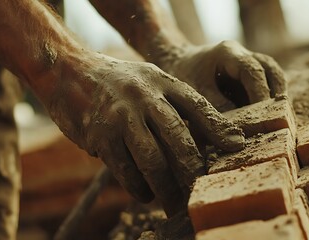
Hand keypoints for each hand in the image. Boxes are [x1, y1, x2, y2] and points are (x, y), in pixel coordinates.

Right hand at [45, 53, 244, 215]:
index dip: (218, 128)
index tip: (237, 147)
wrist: (71, 71)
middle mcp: (145, 96)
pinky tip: (146, 194)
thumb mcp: (151, 80)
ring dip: (167, 188)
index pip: (198, 107)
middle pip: (179, 137)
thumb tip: (204, 137)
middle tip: (203, 190)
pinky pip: (125, 169)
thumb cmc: (120, 83)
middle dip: (194, 169)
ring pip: (153, 159)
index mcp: (163, 82)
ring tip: (174, 203)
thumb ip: (175, 104)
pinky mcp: (100, 135)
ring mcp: (122, 115)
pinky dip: (138, 187)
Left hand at [161, 40, 286, 111]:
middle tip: (279, 119)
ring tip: (279, 120)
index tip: (263, 115)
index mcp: (229, 53)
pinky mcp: (249, 75)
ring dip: (276, 98)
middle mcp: (244, 54)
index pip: (254, 71)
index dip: (261, 93)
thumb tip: (237, 128)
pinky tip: (268, 118)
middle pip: (271, 71)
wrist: (176, 63)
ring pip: (274, 77)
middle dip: (276, 95)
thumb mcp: (194, 92)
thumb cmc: (182, 74)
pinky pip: (267, 85)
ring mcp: (249, 63)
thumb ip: (216, 107)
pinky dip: (269, 100)